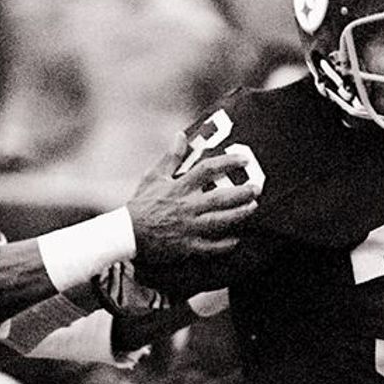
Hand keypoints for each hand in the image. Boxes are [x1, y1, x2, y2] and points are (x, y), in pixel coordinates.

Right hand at [128, 133, 260, 261]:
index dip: (228, 163)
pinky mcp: (187, 247)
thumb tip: (181, 135)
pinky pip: (210, 247)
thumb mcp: (154, 176)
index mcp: (179, 187)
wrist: (127, 234)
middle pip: (220, 198)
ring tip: (253, 208)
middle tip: (257, 188)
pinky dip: (225, 245)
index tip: (244, 159)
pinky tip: (237, 240)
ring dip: (239, 214)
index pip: (207, 170)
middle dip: (241, 193)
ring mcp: (188, 228)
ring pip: (220, 221)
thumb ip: (171, 157)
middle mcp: (187, 207)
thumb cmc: (141, 204)